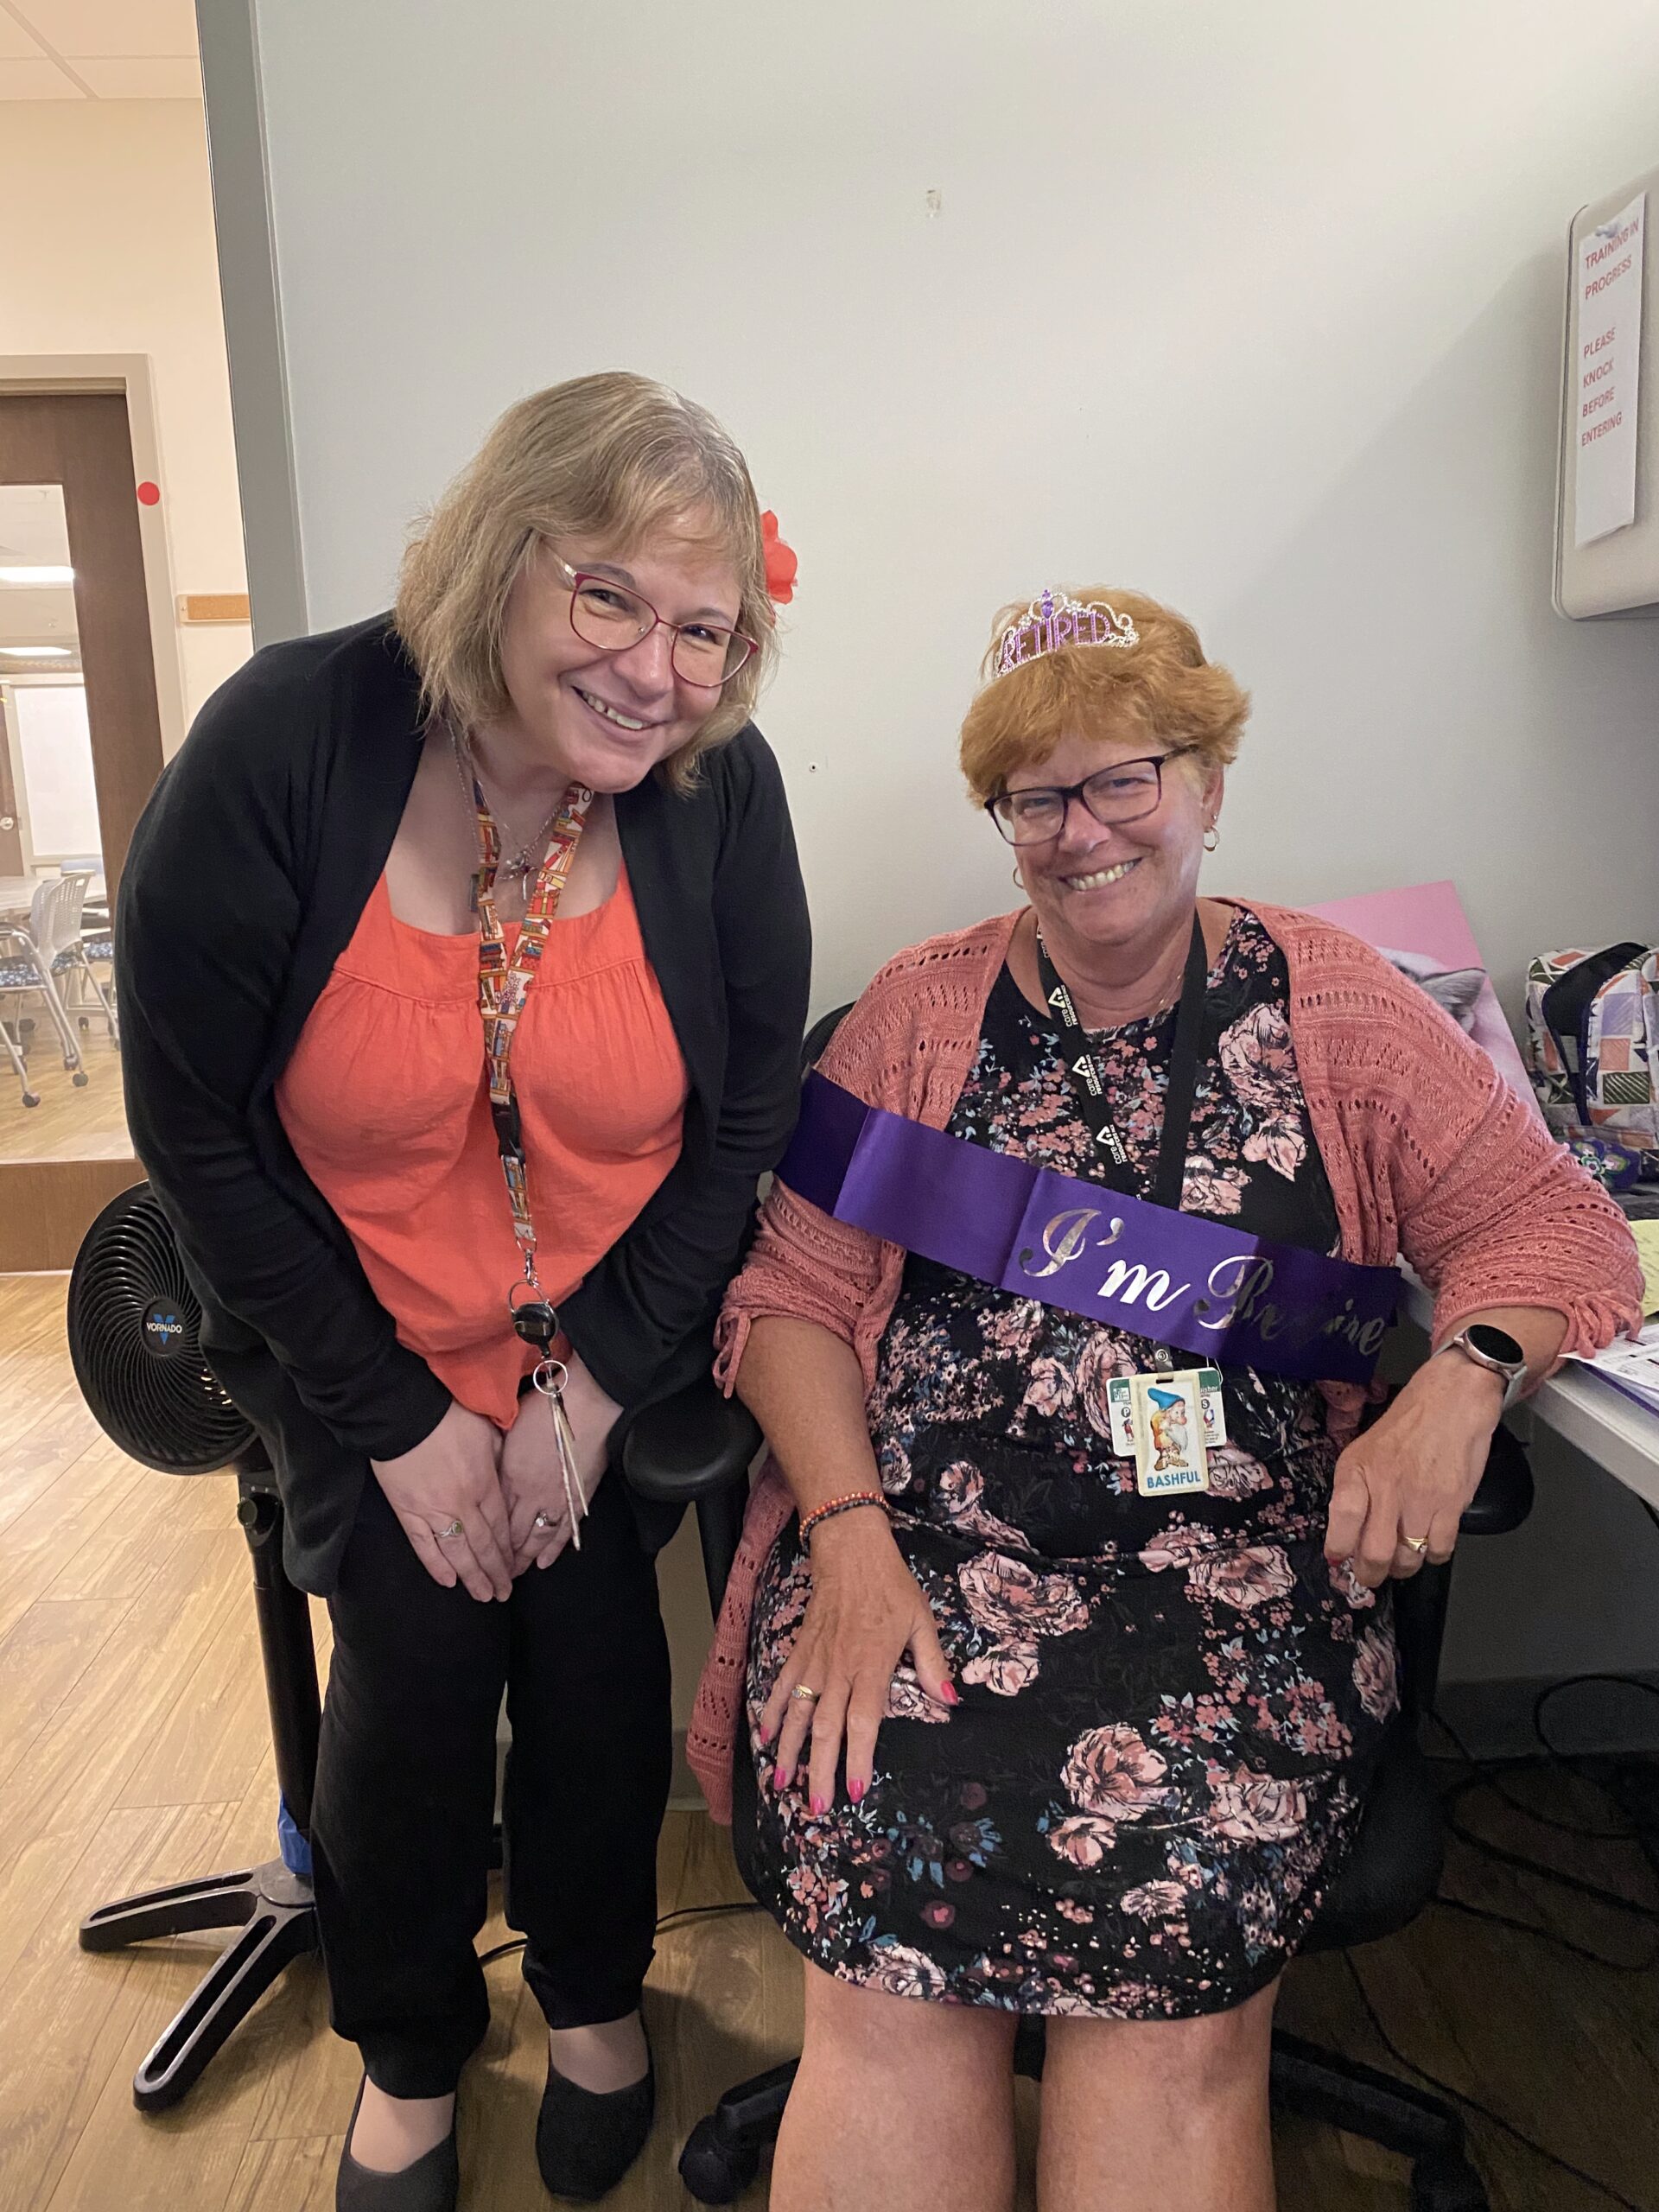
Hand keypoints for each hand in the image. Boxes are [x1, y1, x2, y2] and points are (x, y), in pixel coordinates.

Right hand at [371, 1401, 512, 1600]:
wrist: (403, 1413)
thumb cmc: (448, 1415)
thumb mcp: (487, 1431)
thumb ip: (499, 1459)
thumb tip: (506, 1476)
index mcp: (484, 1484)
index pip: (501, 1527)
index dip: (508, 1552)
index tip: (515, 1569)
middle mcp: (462, 1504)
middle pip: (483, 1547)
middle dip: (495, 1573)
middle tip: (502, 1594)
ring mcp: (433, 1511)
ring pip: (457, 1553)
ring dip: (471, 1577)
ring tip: (482, 1596)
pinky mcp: (407, 1511)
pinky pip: (423, 1545)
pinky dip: (435, 1565)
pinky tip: (448, 1581)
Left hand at [500, 1354, 618, 1572]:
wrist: (590, 1402)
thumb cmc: (547, 1408)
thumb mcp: (510, 1430)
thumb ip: (499, 1458)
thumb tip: (489, 1474)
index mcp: (512, 1476)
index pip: (494, 1519)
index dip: (485, 1540)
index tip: (475, 1553)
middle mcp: (532, 1495)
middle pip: (512, 1536)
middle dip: (501, 1559)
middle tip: (490, 1575)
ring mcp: (557, 1499)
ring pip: (537, 1539)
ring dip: (524, 1560)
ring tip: (514, 1575)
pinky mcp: (580, 1498)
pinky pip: (565, 1532)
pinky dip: (554, 1549)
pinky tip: (545, 1562)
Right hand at [761, 1510, 956, 1813]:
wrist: (850, 1550)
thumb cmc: (891, 1585)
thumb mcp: (922, 1621)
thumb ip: (933, 1665)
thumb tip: (950, 1701)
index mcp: (871, 1665)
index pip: (863, 1722)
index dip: (859, 1759)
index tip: (857, 1791)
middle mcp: (839, 1669)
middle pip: (824, 1728)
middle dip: (819, 1771)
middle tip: (816, 1807)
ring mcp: (814, 1661)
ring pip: (797, 1714)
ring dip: (789, 1752)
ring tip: (782, 1784)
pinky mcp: (799, 1650)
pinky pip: (781, 1686)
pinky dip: (771, 1712)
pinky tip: (765, 1737)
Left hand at [1324, 1351, 1504, 1585]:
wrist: (1452, 1400)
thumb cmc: (1409, 1424)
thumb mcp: (1365, 1447)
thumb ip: (1354, 1488)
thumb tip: (1346, 1532)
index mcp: (1359, 1469)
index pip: (1343, 1518)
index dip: (1339, 1547)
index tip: (1338, 1560)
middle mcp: (1387, 1486)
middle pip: (1375, 1551)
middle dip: (1371, 1574)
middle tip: (1371, 1576)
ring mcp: (1421, 1498)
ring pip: (1408, 1558)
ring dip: (1404, 1567)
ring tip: (1402, 1560)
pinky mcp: (1452, 1504)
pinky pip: (1440, 1549)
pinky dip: (1434, 1555)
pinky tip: (1430, 1544)